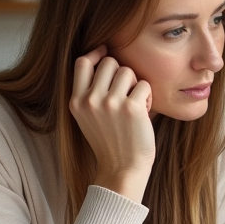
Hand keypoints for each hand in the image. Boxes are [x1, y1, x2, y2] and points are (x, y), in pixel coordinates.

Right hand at [67, 45, 155, 203]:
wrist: (122, 169)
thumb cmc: (110, 142)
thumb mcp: (88, 117)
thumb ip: (90, 91)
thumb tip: (102, 56)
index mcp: (76, 102)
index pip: (82, 62)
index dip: (96, 54)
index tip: (106, 55)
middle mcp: (90, 100)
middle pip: (109, 62)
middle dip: (122, 73)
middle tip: (126, 93)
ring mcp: (110, 103)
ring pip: (127, 71)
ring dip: (136, 84)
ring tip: (135, 103)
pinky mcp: (131, 108)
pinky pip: (144, 85)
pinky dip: (148, 96)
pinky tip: (144, 112)